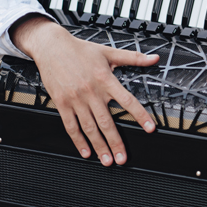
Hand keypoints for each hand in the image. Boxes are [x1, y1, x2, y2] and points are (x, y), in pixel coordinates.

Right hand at [11, 16, 157, 165]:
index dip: (140, 116)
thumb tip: (154, 58)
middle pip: (107, 122)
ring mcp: (76, 99)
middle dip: (116, 142)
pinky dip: (78, 141)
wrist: (52, 46)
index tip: (150, 129)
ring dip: (99, 146)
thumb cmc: (80, 50)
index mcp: (105, 80)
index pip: (127, 101)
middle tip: (123, 158)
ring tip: (107, 160)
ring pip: (90, 128)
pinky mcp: (62, 104)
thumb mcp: (109, 52)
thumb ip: (134, 58)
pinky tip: (85, 152)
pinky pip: (71, 126)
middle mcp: (91, 92)